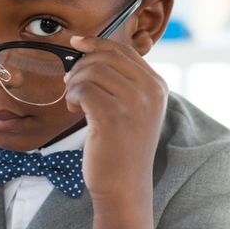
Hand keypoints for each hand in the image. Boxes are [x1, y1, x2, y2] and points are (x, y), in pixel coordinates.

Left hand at [63, 35, 167, 200]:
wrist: (125, 185)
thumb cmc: (122, 147)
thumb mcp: (134, 109)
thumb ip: (122, 81)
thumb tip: (88, 50)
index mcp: (158, 86)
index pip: (124, 51)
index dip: (96, 43)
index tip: (76, 43)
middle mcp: (150, 91)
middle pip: (104, 58)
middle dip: (80, 68)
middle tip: (72, 87)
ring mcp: (134, 103)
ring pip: (91, 72)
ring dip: (74, 85)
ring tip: (75, 103)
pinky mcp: (113, 116)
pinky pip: (82, 89)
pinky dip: (72, 97)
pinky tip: (75, 110)